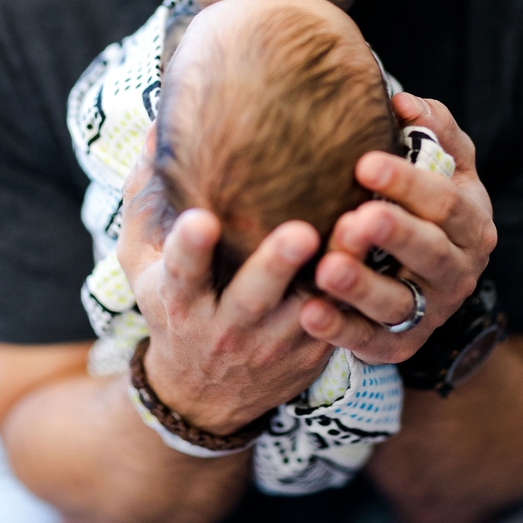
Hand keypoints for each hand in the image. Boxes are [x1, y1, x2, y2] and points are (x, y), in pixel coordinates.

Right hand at [117, 124, 331, 434]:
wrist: (203, 395)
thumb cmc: (172, 305)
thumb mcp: (141, 260)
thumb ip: (145, 197)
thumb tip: (160, 127)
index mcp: (180, 298)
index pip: (181, 271)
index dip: (189, 248)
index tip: (201, 221)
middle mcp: (224, 325)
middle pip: (253, 296)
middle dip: (275, 264)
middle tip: (300, 232)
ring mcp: (271, 343)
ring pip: (308, 310)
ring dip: (334, 276)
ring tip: (358, 232)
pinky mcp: (310, 350)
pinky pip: (340, 318)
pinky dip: (359, 289)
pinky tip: (381, 250)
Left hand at [299, 94, 496, 362]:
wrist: (426, 273)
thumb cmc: (424, 202)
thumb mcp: (443, 165)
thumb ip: (433, 127)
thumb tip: (403, 101)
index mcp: (471, 220)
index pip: (444, 200)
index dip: (407, 182)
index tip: (364, 164)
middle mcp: (458, 269)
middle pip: (429, 250)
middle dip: (393, 233)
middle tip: (355, 218)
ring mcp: (432, 311)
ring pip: (398, 302)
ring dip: (362, 286)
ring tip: (327, 268)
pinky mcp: (401, 343)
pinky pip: (371, 341)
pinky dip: (340, 330)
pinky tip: (309, 312)